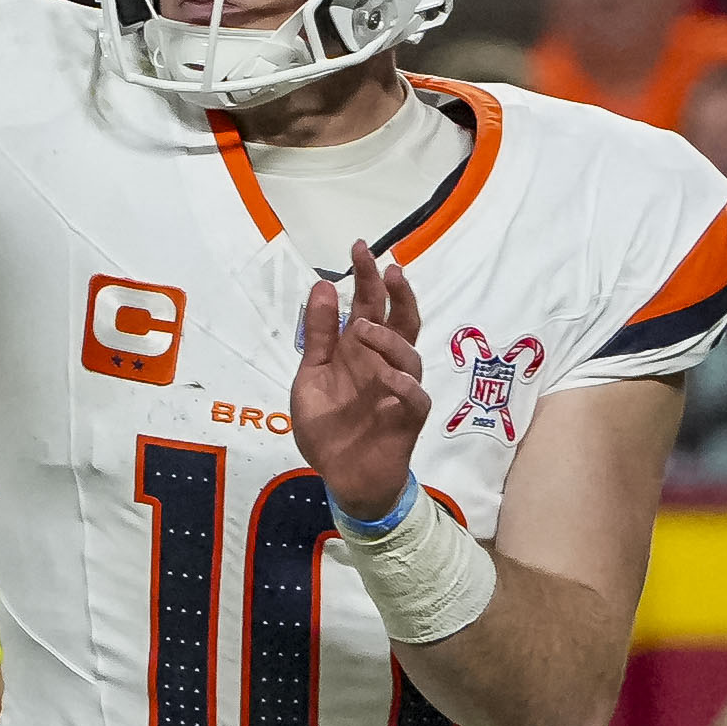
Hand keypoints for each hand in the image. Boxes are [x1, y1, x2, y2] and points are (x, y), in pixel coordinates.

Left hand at [292, 239, 428, 524]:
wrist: (341, 479)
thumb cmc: (328, 428)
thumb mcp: (311, 376)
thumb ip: (318, 335)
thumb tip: (324, 286)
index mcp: (360, 351)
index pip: (370, 306)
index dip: (367, 277)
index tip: (359, 247)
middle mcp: (384, 364)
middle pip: (401, 320)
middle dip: (396, 292)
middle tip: (387, 268)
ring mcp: (399, 390)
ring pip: (410, 354)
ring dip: (388, 338)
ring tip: (363, 330)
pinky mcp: (408, 419)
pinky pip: (415, 396)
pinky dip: (403, 383)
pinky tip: (387, 378)